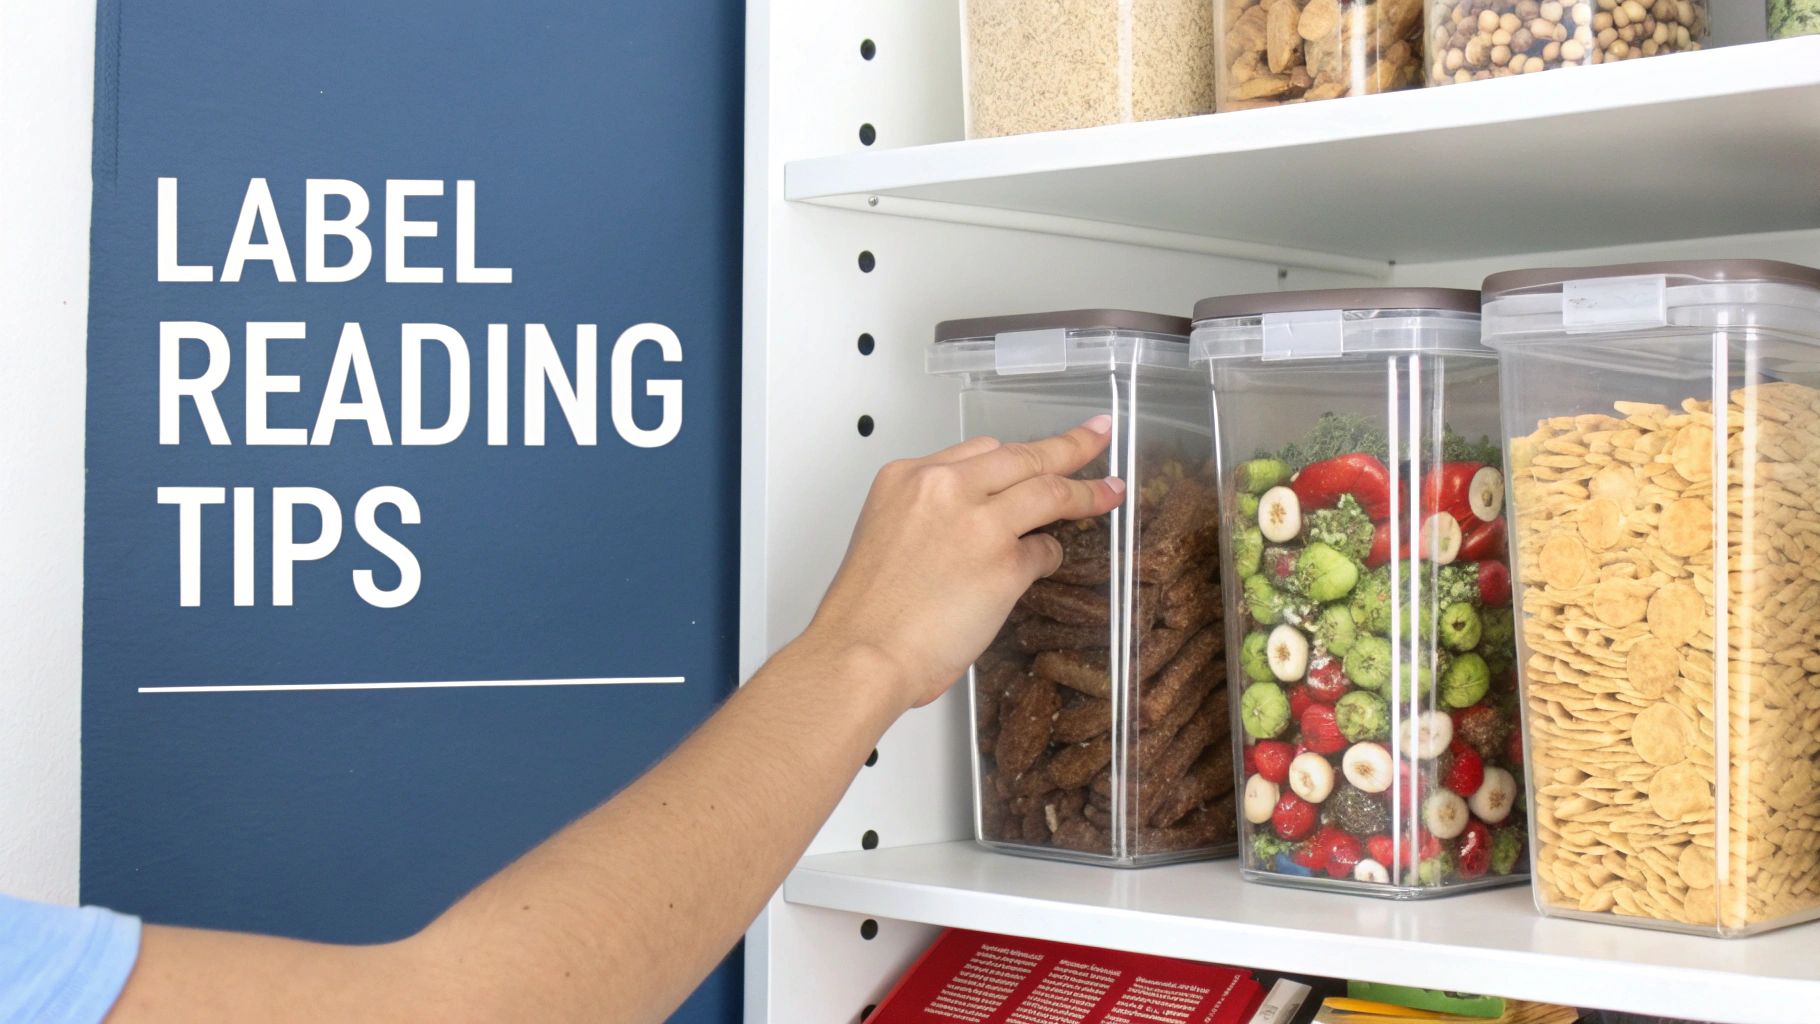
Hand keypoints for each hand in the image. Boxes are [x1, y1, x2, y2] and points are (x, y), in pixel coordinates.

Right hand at [804, 416, 1125, 710]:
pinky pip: (1044, 551)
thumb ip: (931, 514)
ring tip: (1110, 489)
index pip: (977, 449)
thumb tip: (973, 522)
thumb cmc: (865, 612)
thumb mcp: (886, 533)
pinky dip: (1049, 556)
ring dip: (1087, 489)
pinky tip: (1048, 562)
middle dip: (1068, 445)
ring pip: (1049, 489)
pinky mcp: (1006, 563)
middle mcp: (945, 488)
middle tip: (1097, 435)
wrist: (861, 653)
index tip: (1032, 451)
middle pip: (1022, 455)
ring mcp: (979, 523)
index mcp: (907, 477)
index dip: (1013, 454)